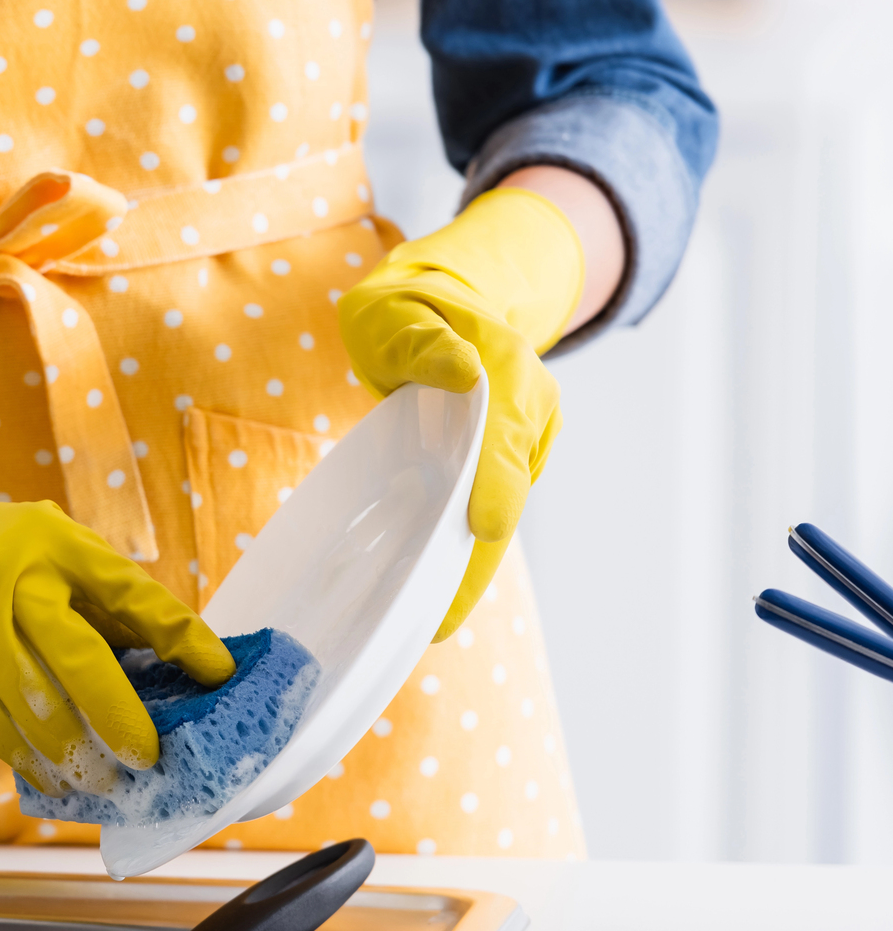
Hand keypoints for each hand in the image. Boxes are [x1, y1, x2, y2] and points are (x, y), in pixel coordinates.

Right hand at [0, 376, 232, 792]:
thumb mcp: (56, 547)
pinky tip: (55, 780)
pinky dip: (25, 758)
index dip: (179, 635)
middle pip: (76, 658)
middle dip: (118, 716)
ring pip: (29, 705)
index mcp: (59, 546)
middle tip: (148, 758)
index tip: (220, 674)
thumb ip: (107, 598)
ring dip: (73, 754)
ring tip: (107, 785)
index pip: (131, 591)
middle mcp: (17, 583)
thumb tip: (178, 664)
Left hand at [337, 187, 585, 639]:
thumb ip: (426, 341)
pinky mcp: (501, 466)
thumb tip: (461, 372)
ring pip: (497, 514)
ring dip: (470, 570)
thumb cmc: (410, 311)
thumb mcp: (402, 312)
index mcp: (508, 370)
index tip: (484, 527)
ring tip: (434, 624)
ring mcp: (520, 443)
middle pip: (507, 494)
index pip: (507, 436)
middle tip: (443, 618)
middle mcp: (527, 412)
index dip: (497, 484)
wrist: (441, 306)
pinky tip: (435, 599)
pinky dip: (462, 556)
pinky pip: (482, 514)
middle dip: (478, 558)